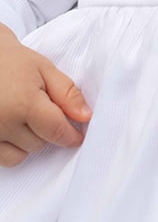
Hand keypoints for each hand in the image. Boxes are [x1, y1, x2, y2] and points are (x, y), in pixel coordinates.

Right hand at [0, 24, 91, 166]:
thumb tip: (86, 116)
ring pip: (22, 155)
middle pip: (40, 144)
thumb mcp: (45, 69)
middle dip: (47, 130)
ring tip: (24, 117)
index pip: (56, 131)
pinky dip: (12, 148)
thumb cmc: (14, 61)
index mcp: (24, 104)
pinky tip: (13, 129)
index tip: (77, 135)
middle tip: (41, 109)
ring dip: (29, 141)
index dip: (71, 135)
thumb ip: (67, 94)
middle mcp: (4, 124)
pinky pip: (4, 159)